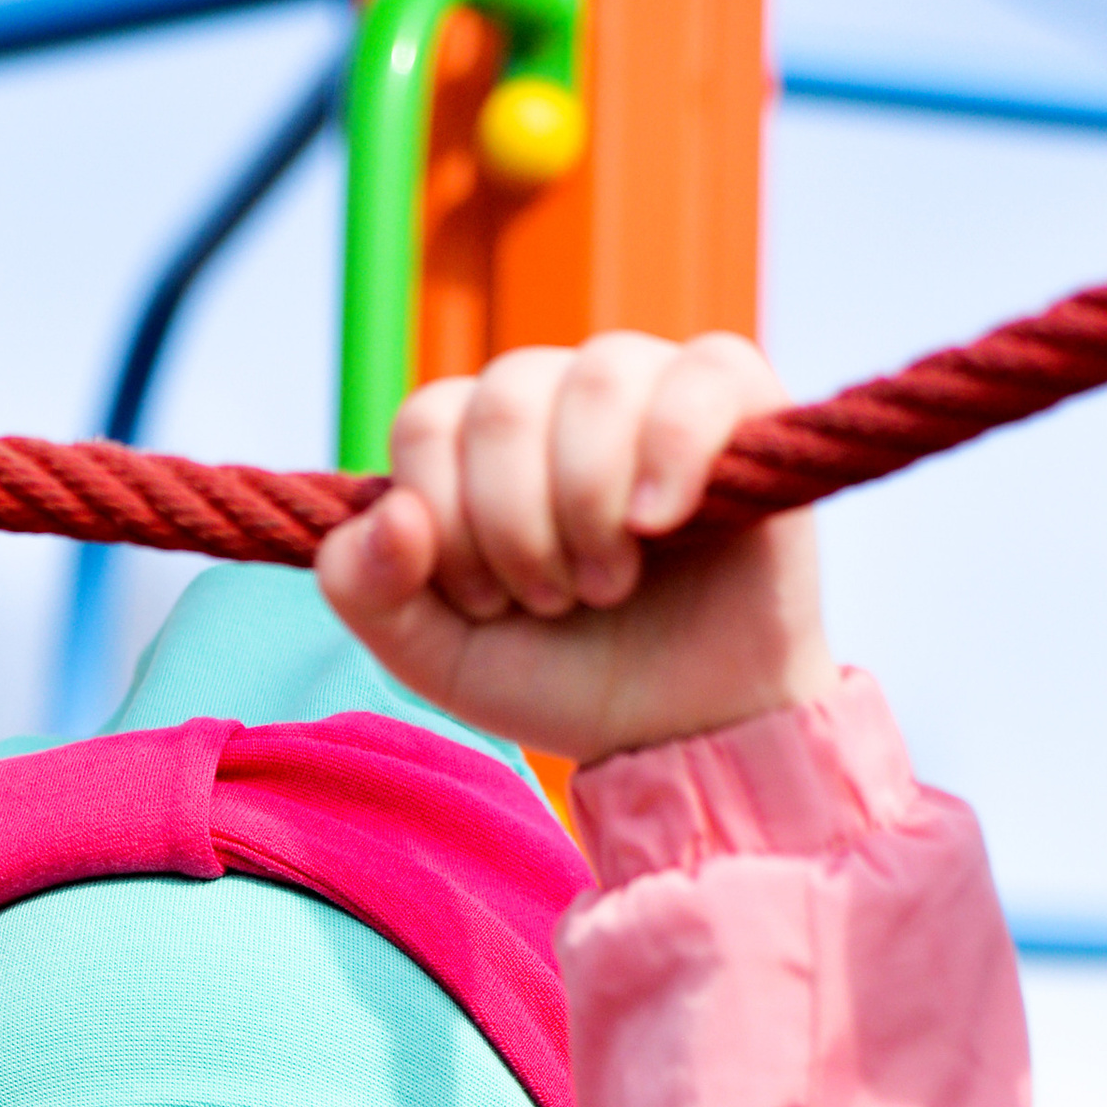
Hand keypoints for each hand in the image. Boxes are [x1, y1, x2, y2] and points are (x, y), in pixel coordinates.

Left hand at [315, 333, 837, 767]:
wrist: (678, 730)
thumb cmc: (560, 678)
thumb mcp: (437, 658)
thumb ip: (368, 592)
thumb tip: (390, 513)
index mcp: (479, 439)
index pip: (426, 420)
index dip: (444, 520)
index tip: (486, 602)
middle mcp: (558, 394)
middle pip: (503, 401)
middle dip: (514, 527)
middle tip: (552, 601)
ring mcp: (650, 385)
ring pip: (596, 381)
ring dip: (587, 505)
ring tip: (609, 584)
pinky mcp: (737, 401)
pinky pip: (703, 376)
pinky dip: (672, 453)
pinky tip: (658, 522)